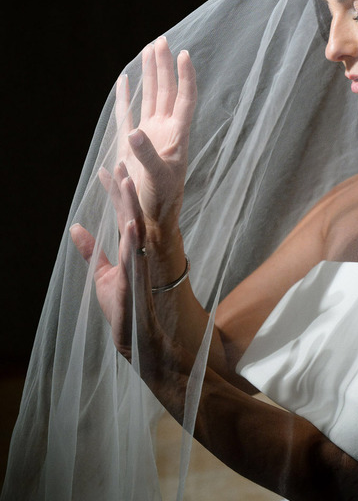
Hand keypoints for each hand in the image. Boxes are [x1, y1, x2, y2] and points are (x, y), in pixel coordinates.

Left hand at [70, 165, 164, 363]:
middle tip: (122, 163)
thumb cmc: (121, 308)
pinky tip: (133, 223)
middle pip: (131, 215)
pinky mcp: (137, 282)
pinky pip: (137, 257)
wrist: (133, 337)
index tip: (108, 169)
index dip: (116, 192)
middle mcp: (137, 253)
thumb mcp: (101, 275)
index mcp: (129, 250)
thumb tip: (76, 227)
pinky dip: (135, 240)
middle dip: (126, 190)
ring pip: (136, 230)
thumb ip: (91, 251)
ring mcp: (139, 266)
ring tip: (129, 183)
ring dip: (132, 207)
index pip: (122, 214)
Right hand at [115, 37, 196, 236]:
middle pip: (166, 91)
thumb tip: (133, 131)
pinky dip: (125, 97)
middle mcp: (165, 131)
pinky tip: (125, 80)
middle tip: (160, 41)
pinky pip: (127, 114)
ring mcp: (149, 135)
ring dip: (149, 75)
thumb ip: (147, 154)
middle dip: (163, 66)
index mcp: (177, 136)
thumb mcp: (159, 178)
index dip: (185, 77)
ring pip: (150, 97)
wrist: (151, 219)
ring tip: (148, 50)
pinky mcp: (132, 144)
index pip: (184, 99)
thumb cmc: (162, 200)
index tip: (184, 54)